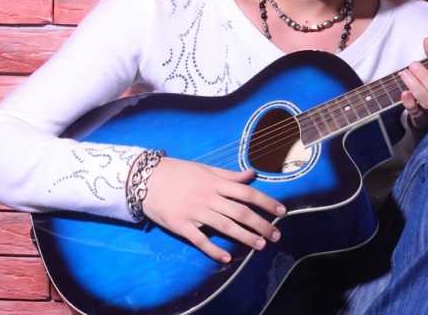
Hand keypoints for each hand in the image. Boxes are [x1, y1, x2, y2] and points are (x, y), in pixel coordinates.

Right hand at [138, 158, 285, 262]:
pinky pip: (200, 240)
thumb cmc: (178, 172)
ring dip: (244, 237)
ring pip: (225, 227)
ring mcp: (195, 212)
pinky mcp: (181, 226)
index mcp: (216, 183)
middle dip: (261, 224)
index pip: (247, 193)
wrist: (145, 179)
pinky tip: (227, 258)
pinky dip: (214, 250)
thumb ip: (230, 175)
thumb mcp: (205, 169)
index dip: (266, 202)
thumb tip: (252, 174)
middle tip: (276, 235)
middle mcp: (209, 197)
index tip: (281, 212)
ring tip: (260, 246)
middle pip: (240, 212)